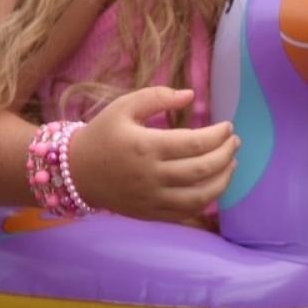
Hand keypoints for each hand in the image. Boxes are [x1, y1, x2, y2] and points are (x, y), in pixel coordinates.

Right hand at [67, 87, 238, 221]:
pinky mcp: (149, 213)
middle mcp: (151, 176)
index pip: (196, 143)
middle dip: (226, 155)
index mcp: (146, 147)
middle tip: (235, 143)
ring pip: (199, 197)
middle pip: (202, 169)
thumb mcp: (123, 107)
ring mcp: (151, 198)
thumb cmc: (102, 134)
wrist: (73, 172)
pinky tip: (214, 185)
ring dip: (223, 180)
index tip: (228, 127)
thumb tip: (191, 94)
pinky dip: (206, 201)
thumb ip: (157, 96)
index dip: (219, 135)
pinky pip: (185, 213)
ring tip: (231, 164)